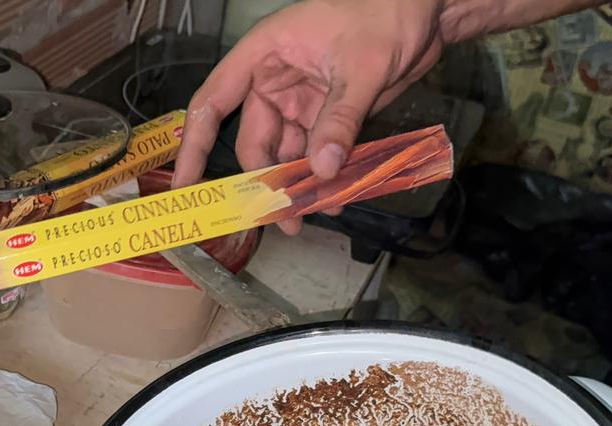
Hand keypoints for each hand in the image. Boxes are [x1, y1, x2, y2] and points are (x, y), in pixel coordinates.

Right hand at [174, 0, 449, 233]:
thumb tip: (323, 171)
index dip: (192, 145)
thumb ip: (340, 119)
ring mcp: (301, 100)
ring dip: (299, 185)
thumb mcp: (361, 66)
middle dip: (267, 181)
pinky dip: (324, 176)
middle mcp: (274, 81)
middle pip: (255, 142)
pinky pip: (317, 152)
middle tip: (282, 218)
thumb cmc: (385, 13)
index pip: (213, 103)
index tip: (185, 184)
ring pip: (287, 153)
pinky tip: (335, 196)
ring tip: (315, 211)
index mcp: (263, 55)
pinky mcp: (327, 115)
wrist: (425, 11)